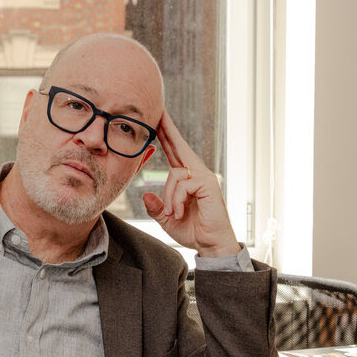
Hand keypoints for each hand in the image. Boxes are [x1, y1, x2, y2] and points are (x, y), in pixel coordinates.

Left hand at [142, 111, 240, 256]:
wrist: (211, 244)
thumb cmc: (193, 231)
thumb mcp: (167, 219)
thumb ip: (156, 207)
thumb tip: (145, 194)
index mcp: (187, 178)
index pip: (174, 152)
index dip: (166, 135)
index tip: (159, 119)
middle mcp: (197, 173)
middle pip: (179, 146)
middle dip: (168, 129)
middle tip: (159, 112)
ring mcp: (204, 177)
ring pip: (174, 174)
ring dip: (169, 197)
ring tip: (172, 213)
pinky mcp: (208, 184)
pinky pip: (182, 185)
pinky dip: (176, 201)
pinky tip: (178, 213)